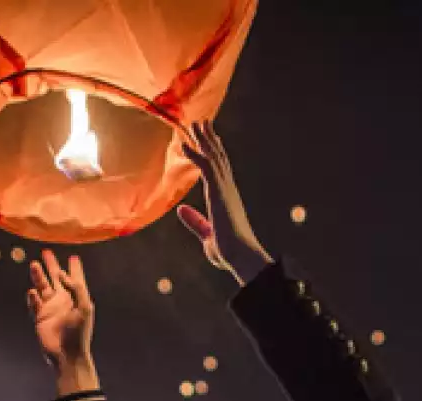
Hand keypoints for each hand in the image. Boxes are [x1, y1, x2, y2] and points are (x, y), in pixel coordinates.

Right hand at [27, 249, 99, 394]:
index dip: (74, 268)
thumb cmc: (79, 332)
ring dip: (38, 276)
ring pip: (42, 287)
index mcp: (76, 298)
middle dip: (52, 265)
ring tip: (34, 264)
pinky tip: (32, 292)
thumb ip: (76, 288)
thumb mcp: (84, 307)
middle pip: (55, 279)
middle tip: (46, 252)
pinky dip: (32, 297)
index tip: (73, 257)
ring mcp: (50, 308)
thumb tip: (61, 274)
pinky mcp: (40, 317)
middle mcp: (63, 301)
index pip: (75, 279)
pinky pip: (34, 304)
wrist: (66, 354)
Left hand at [176, 121, 273, 284]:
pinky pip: (206, 168)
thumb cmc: (229, 252)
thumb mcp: (207, 235)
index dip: (214, 154)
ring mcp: (224, 189)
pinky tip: (184, 145)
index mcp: (226, 199)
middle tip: (202, 122)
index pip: (220, 171)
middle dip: (209, 139)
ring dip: (203, 140)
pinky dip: (195, 155)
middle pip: (218, 158)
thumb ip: (195, 221)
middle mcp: (228, 190)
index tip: (209, 140)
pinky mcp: (219, 192)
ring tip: (195, 124)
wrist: (241, 256)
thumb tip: (181, 210)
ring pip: (213, 157)